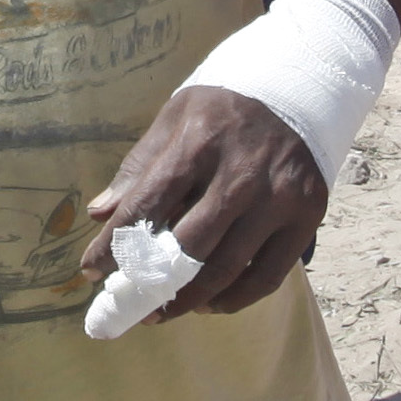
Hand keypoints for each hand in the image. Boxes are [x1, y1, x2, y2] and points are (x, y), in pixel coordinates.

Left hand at [87, 84, 324, 320]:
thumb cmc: (223, 110)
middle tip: (129, 303)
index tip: (92, 272)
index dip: (115, 245)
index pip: (148, 205)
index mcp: (200, 142)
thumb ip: (139, 167)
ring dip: (189, 300)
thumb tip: (99, 212)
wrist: (299, 88)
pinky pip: (268, 276)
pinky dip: (236, 299)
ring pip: (227, 269)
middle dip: (151, 282)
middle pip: (188, 246)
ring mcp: (280, 197)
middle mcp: (242, 173)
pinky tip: (212, 304)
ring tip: (163, 311)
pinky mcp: (308, 216)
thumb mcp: (175, 119)